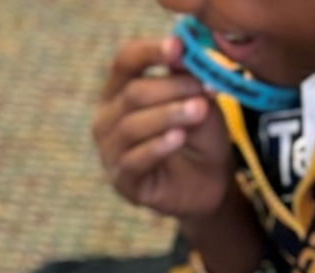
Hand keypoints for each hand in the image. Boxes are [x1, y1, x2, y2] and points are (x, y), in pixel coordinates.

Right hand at [93, 35, 236, 222]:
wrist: (207, 180)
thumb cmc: (197, 133)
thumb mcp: (196, 96)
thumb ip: (185, 76)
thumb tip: (181, 50)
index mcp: (120, 90)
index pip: (125, 61)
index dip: (150, 52)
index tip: (178, 48)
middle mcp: (106, 119)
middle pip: (132, 94)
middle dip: (172, 88)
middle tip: (205, 89)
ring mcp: (109, 152)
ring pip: (131, 126)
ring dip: (169, 115)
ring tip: (199, 111)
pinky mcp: (121, 182)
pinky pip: (133, 161)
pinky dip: (157, 147)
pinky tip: (178, 138)